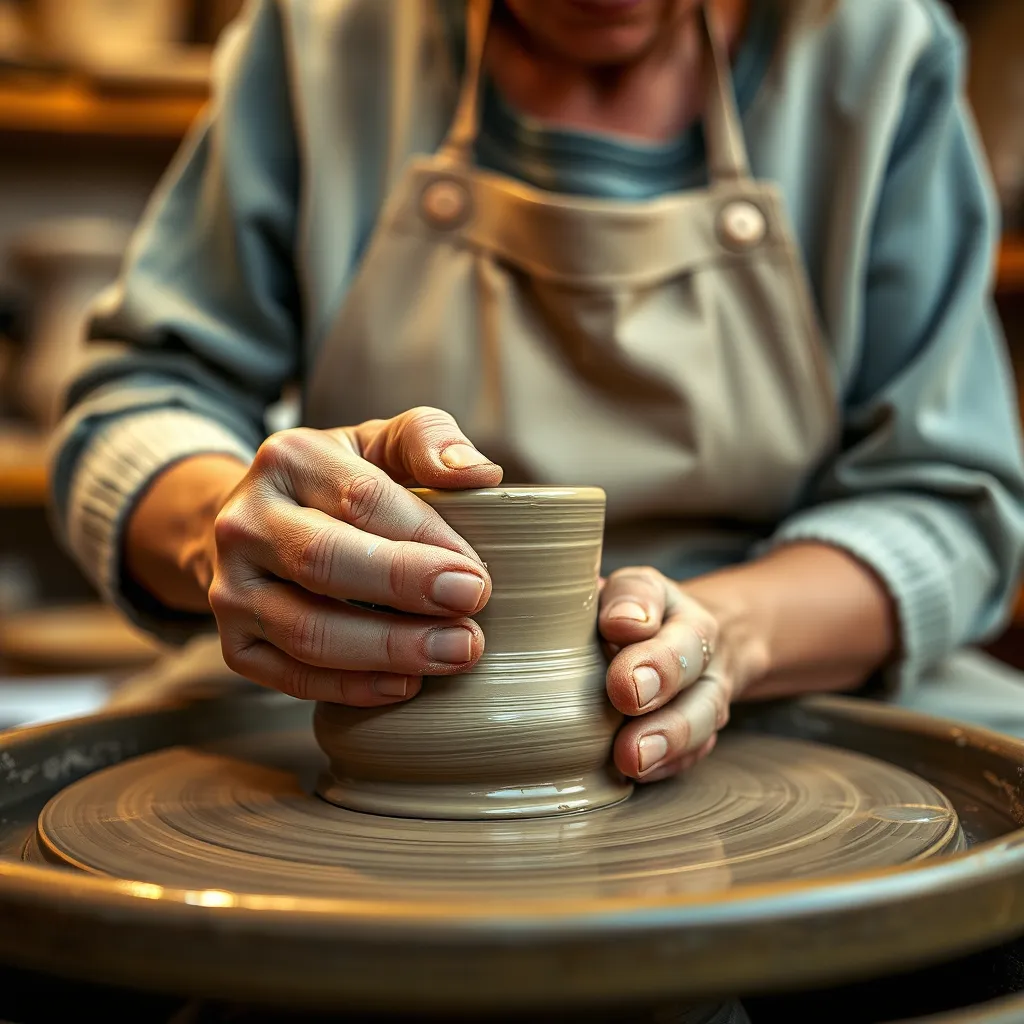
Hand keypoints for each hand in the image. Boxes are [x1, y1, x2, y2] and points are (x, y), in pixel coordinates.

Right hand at [209, 408, 502, 705]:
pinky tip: (405, 684)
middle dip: (405, 592)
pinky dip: (352, 688)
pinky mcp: (233, 642)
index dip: (424, 541)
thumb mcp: (382, 443)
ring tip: (453, 653)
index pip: (362, 500)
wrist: (266, 524)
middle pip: (324, 562)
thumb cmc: (343, 483)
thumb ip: (430, 441)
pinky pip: (290, 677)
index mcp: (288, 458)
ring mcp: (230, 586)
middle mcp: (245, 521)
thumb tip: (480, 474)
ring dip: (387, 650)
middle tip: (470, 616)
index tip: (475, 575)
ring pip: (305, 629)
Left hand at [598, 567, 732, 782]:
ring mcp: (708, 690)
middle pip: (687, 656)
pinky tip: (642, 771)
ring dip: (668, 736)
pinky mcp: (705, 730)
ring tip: (633, 755)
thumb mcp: (625, 592)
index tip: (617, 625)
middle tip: (627, 693)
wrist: (693, 644)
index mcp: (666, 600)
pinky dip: (671, 762)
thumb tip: (619, 620)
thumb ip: (621, 597)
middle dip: (660, 674)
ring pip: (700, 711)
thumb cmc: (637, 618)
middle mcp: (698, 644)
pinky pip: (696, 749)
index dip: (637, 608)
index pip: (651, 595)